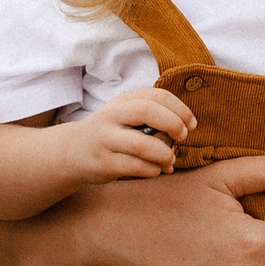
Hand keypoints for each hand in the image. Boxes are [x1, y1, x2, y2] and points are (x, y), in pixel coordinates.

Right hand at [61, 87, 196, 184]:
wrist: (73, 151)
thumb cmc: (111, 132)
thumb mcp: (126, 114)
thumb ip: (153, 114)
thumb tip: (186, 128)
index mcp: (123, 100)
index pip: (157, 95)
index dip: (180, 109)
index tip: (191, 125)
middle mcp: (112, 116)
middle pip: (147, 111)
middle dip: (173, 124)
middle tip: (182, 138)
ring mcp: (106, 140)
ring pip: (142, 145)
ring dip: (164, 154)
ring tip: (169, 159)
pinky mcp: (104, 163)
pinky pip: (136, 167)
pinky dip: (153, 170)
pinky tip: (155, 170)